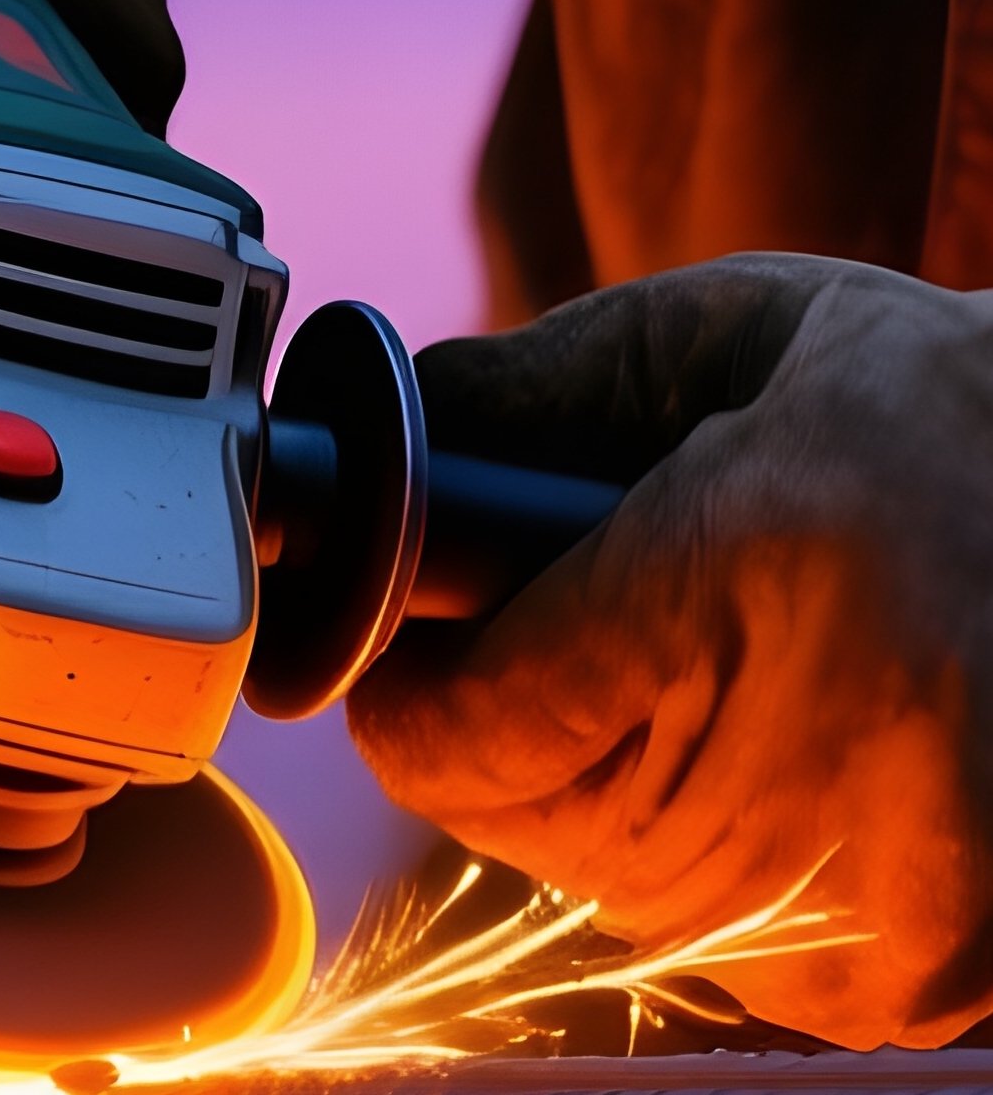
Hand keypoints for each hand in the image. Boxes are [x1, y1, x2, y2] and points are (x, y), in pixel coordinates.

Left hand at [349, 253, 992, 1046]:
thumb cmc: (903, 396)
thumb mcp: (716, 330)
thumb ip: (529, 389)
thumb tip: (381, 460)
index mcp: (761, 564)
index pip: (481, 720)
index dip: (403, 695)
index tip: (390, 656)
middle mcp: (832, 747)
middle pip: (520, 819)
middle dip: (486, 740)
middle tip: (533, 656)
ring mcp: (890, 890)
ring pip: (605, 892)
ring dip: (584, 802)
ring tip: (655, 688)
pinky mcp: (921, 972)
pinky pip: (712, 945)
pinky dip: (692, 862)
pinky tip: (741, 758)